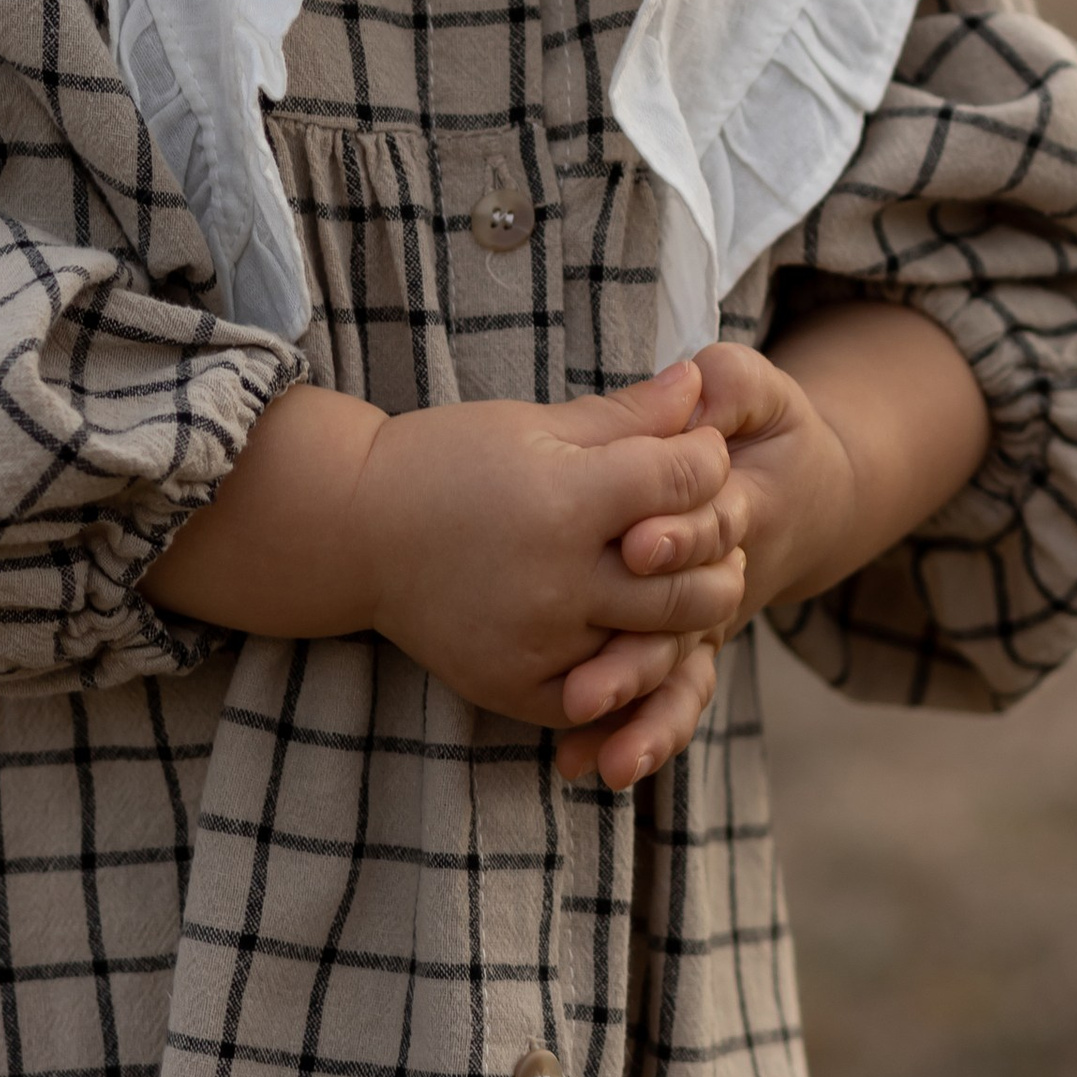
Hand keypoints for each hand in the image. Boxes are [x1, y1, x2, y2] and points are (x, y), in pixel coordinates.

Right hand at [141, 357, 749, 785]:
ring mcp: (543, 643)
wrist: (357, 532)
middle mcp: (561, 579)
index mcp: (568, 498)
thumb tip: (699, 381)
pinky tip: (633, 630)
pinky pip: (609, 695)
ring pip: (663, 643)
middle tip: (712, 525)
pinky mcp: (522, 689)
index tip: (698, 451)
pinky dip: (633, 667)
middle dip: (718, 545)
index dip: (706, 459)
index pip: (687, 480)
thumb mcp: (534, 423)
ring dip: (691, 610)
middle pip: (694, 578)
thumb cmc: (446, 460)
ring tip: (682, 577)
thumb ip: (625, 414)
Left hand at [552, 306, 993, 788]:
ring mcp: (707, 622)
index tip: (636, 545)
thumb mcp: (758, 391)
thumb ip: (732, 387)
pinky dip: (630, 737)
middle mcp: (726, 579)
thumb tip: (698, 389)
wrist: (807, 492)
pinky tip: (579, 767)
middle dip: (636, 659)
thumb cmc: (766, 428)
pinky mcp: (687, 648)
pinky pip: (667, 702)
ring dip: (636, 719)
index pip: (713, 525)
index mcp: (746, 508)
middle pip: (685, 626)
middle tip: (584, 690)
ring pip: (678, 680)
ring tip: (591, 754)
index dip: (680, 535)